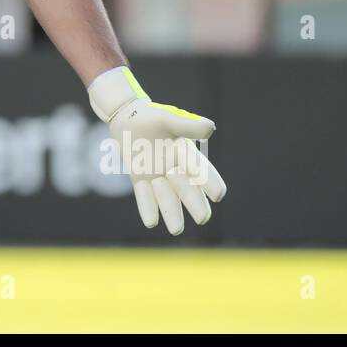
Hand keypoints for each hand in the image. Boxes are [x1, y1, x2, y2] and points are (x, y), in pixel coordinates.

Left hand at [89, 67, 226, 235]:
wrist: (127, 119)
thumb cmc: (151, 117)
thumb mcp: (169, 119)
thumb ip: (187, 125)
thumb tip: (210, 128)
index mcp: (186, 154)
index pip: (201, 170)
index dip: (210, 182)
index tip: (219, 195)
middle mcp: (175, 169)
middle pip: (188, 189)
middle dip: (194, 203)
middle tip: (202, 218)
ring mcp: (158, 176)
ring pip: (168, 197)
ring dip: (172, 211)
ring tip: (176, 230)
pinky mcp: (141, 180)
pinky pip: (144, 196)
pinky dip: (147, 207)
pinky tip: (150, 222)